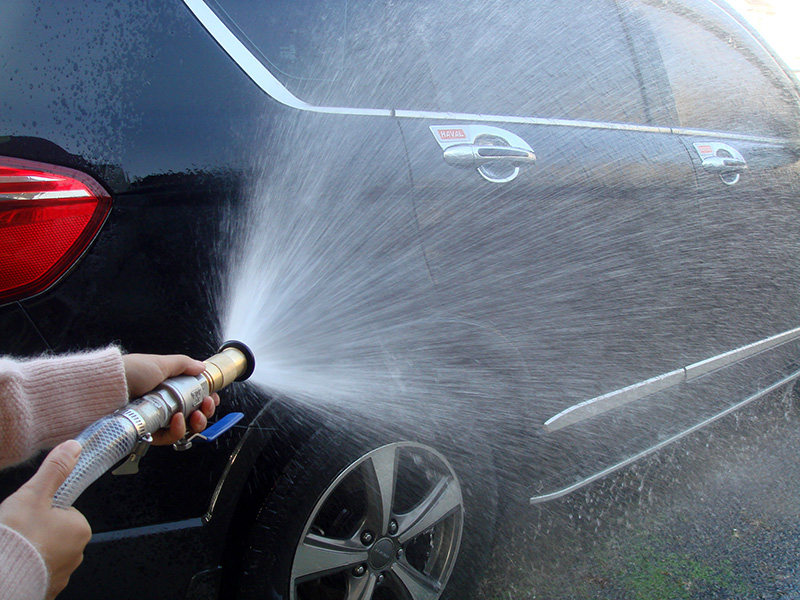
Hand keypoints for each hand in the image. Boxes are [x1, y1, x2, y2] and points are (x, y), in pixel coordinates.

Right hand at [0, 441, 90, 599]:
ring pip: (45, 553)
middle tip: (19, 532)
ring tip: (14, 548)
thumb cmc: (17, 538)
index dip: (43, 510)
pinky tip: (14, 564)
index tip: (28, 516)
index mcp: (80, 529)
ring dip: (31, 551)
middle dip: (37, 532)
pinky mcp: (46, 590)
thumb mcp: (34, 495)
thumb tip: (73, 447)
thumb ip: (55, 470)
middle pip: (55, 533)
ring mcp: (61, 575)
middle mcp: (76, 554)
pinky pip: (38, 572)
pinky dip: (27, 568)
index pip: (65, 512)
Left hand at [121, 354, 219, 445]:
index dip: (206, 399)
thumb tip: (201, 366)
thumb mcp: (159, 362)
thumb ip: (183, 364)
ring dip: (195, 422)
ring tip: (194, 415)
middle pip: (193, 414)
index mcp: (168, 386)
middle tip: (206, 406)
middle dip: (205, 412)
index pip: (194, 396)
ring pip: (184, 428)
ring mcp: (156, 418)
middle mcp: (164, 403)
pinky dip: (177, 431)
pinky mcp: (147, 432)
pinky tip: (178, 420)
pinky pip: (168, 437)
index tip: (212, 398)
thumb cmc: (129, 372)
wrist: (106, 387)